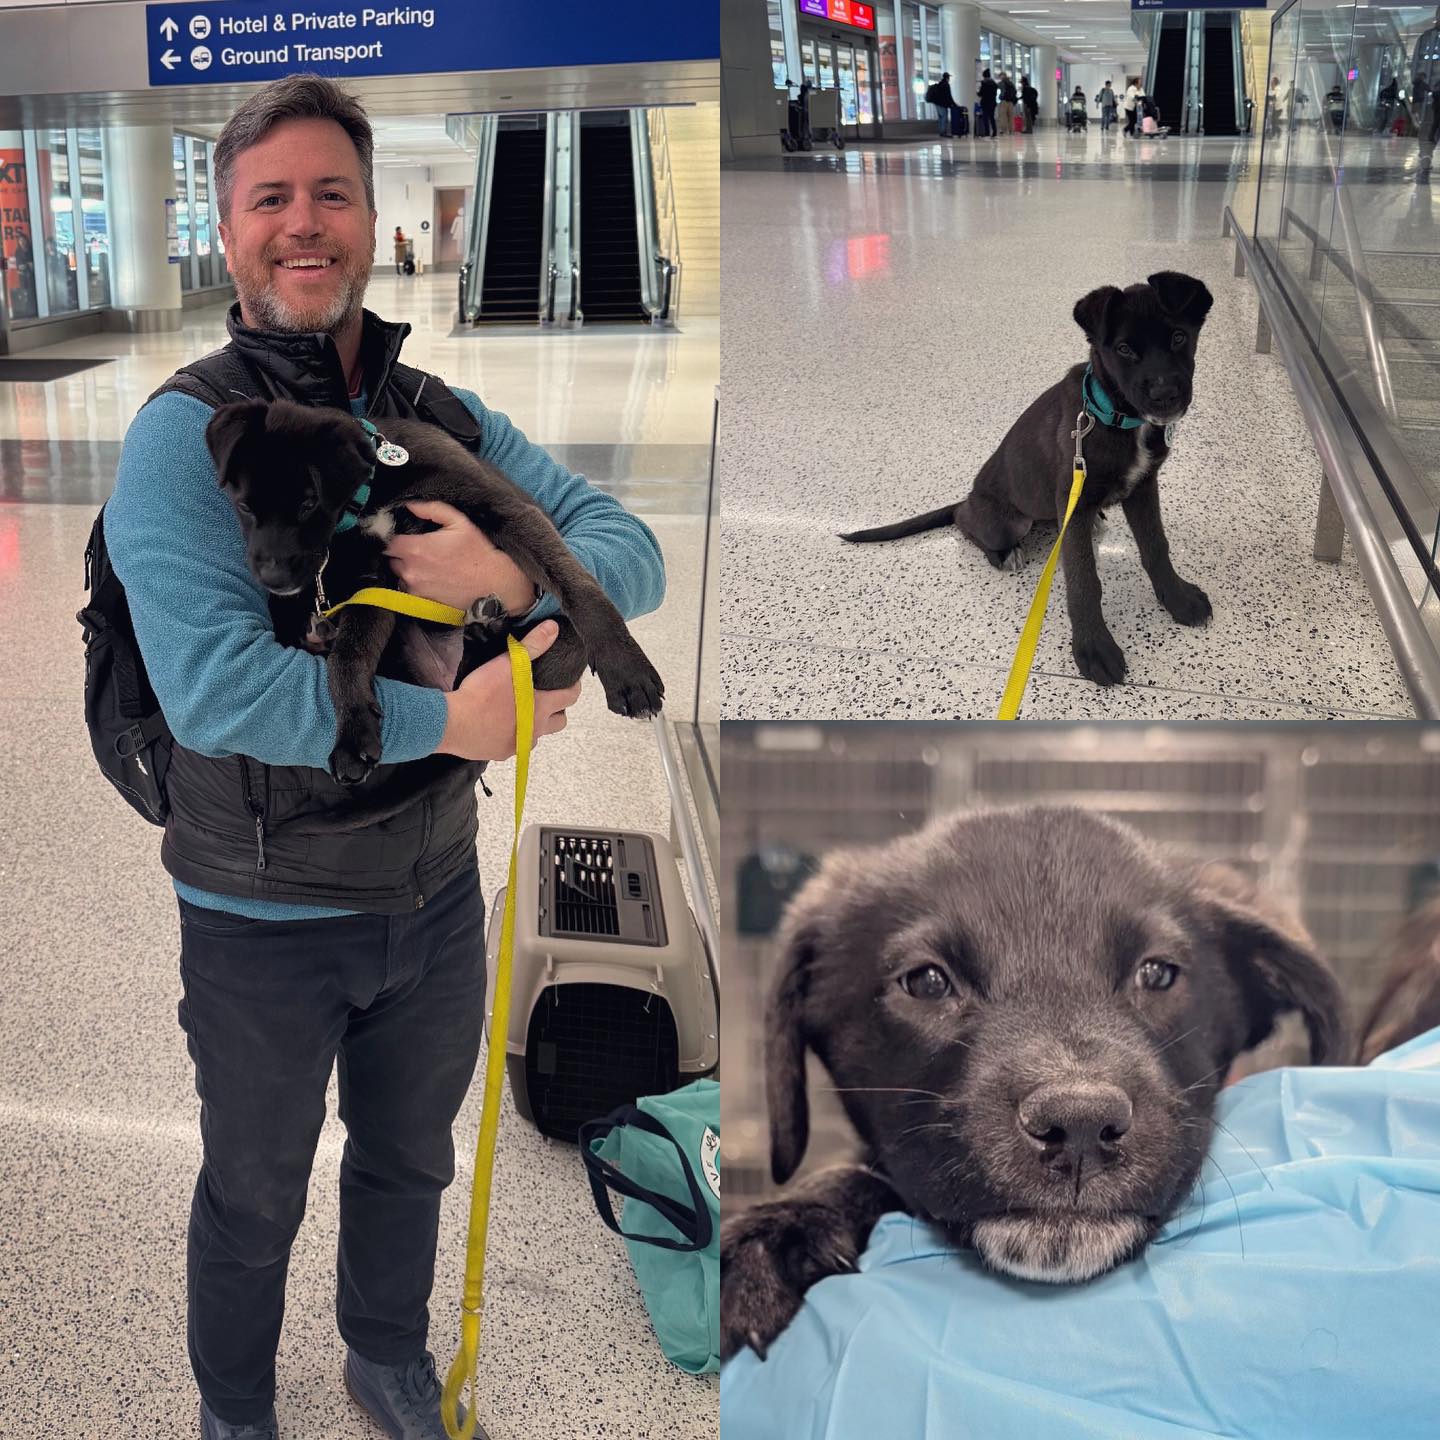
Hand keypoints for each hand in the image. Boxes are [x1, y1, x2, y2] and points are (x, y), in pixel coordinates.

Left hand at [384, 499, 535, 615]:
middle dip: (399, 552)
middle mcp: (410, 571)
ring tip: (426, 565)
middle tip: (418, 548)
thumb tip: (410, 505)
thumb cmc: (479, 553)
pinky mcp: (422, 602)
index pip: (385, 541)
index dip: (389, 536)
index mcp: (416, 549)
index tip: (400, 534)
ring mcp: (415, 589)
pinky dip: (415, 584)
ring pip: (399, 575)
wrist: (495, 586)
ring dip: (406, 569)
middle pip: (390, 559)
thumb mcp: (460, 522)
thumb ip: (431, 509)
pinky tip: (431, 578)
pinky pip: (409, 590)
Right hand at [435, 620, 580, 760]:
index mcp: (541, 707)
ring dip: (534, 723)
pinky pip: (515, 745)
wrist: (452, 723)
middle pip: (560, 721)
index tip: (570, 681)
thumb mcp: (508, 664)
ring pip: (537, 734)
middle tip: (545, 696)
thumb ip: (533, 645)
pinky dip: (512, 735)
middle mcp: (535, 729)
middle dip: (557, 709)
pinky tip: (498, 724)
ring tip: (520, 709)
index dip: (573, 687)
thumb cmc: (482, 693)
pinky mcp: (502, 754)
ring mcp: (519, 744)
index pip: (570, 697)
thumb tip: (553, 628)